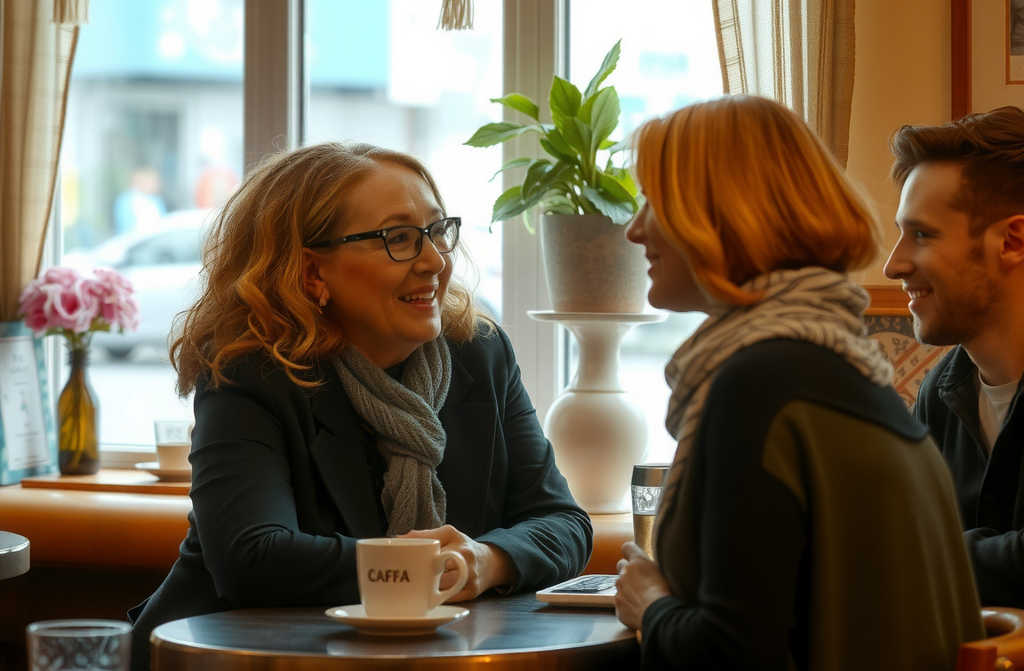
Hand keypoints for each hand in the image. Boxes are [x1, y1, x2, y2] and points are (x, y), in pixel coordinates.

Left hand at [400, 524, 514, 601]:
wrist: (491, 563)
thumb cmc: (464, 547)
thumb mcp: (449, 534)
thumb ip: (425, 534)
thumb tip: (398, 538)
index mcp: (459, 544)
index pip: (433, 553)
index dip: (417, 560)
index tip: (404, 562)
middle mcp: (467, 562)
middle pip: (436, 573)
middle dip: (421, 576)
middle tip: (409, 576)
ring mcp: (470, 580)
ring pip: (441, 588)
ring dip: (427, 589)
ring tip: (418, 586)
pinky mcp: (471, 594)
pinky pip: (448, 599)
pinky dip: (436, 599)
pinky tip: (428, 596)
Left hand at [615, 541, 670, 629]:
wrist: (660, 616)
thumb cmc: (667, 594)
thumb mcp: (664, 572)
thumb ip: (652, 567)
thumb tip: (651, 566)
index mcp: (638, 562)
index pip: (627, 547)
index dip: (630, 551)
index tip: (633, 556)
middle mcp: (625, 573)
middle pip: (622, 565)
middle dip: (628, 570)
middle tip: (641, 580)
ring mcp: (620, 589)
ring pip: (621, 584)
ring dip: (628, 588)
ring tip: (643, 597)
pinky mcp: (618, 604)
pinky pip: (621, 600)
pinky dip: (627, 603)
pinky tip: (639, 609)